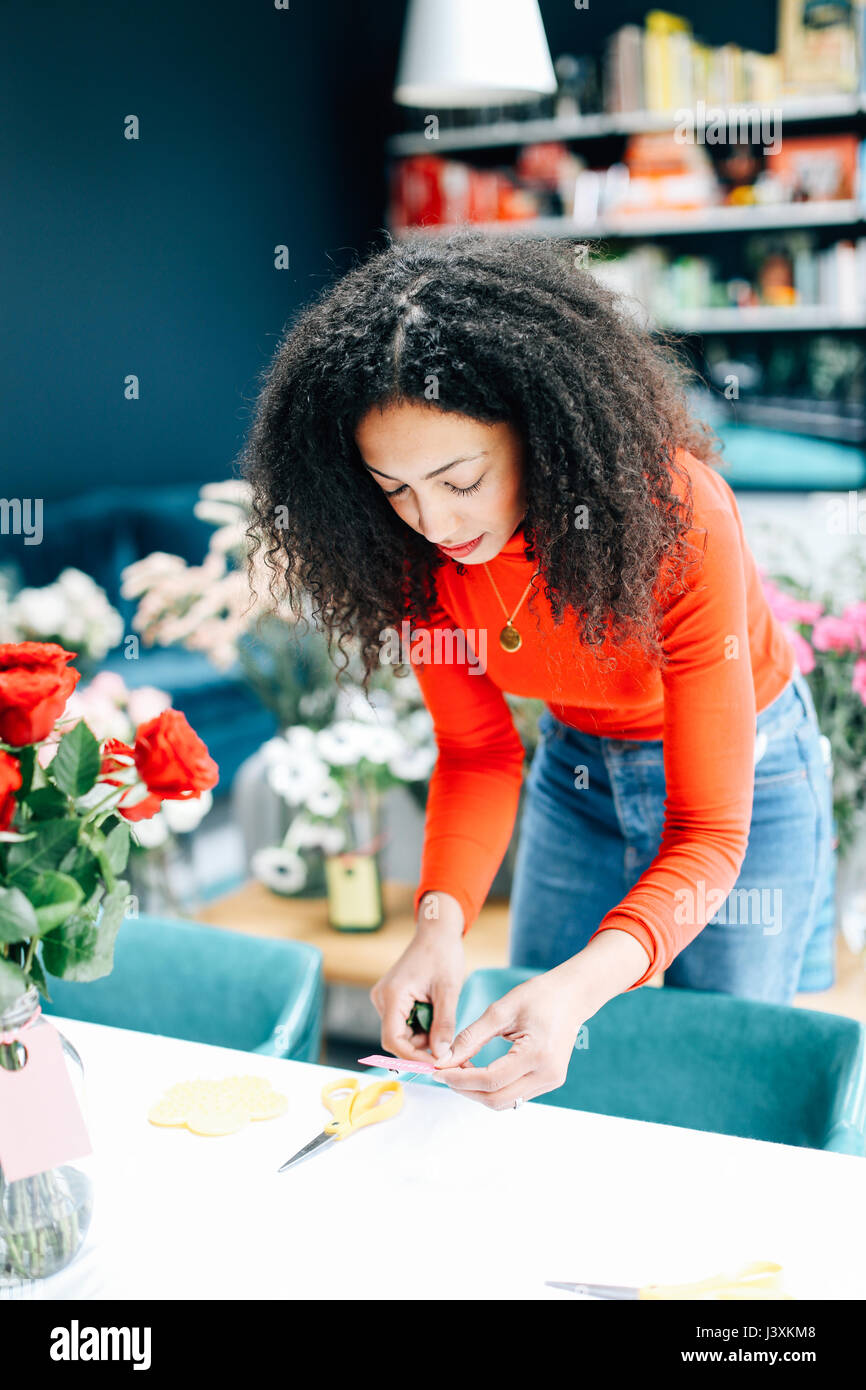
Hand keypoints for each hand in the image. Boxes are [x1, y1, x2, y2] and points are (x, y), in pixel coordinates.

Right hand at [369, 891, 464, 1063]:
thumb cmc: (443, 954)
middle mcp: (382, 999)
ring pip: (402, 1033)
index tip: (436, 1063)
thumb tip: (441, 1055)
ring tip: (445, 1025)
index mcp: (392, 996)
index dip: (413, 1057)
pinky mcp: (392, 999)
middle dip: (422, 1047)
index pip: (393, 1040)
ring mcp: (385, 999)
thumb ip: (444, 1023)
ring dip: (424, 1036)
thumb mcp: (449, 990)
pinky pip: (404, 1023)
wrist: (437, 932)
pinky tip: (436, 1017)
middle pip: (397, 1039)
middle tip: (448, 1046)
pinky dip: (422, 1027)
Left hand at [433, 962, 588, 1109]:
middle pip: (496, 1099)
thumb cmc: (539, 996)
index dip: (460, 1079)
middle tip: (444, 1072)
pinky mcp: (548, 1082)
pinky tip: (477, 1071)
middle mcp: (547, 1075)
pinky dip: (491, 1087)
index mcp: (537, 1054)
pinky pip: (514, 1094)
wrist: (573, 996)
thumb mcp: (500, 1010)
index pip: (491, 1080)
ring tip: (459, 1069)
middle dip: (465, 1089)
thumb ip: (471, 1037)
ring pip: (504, 1101)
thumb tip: (445, 1059)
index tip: (437, 1070)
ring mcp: (551, 1082)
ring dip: (477, 1091)